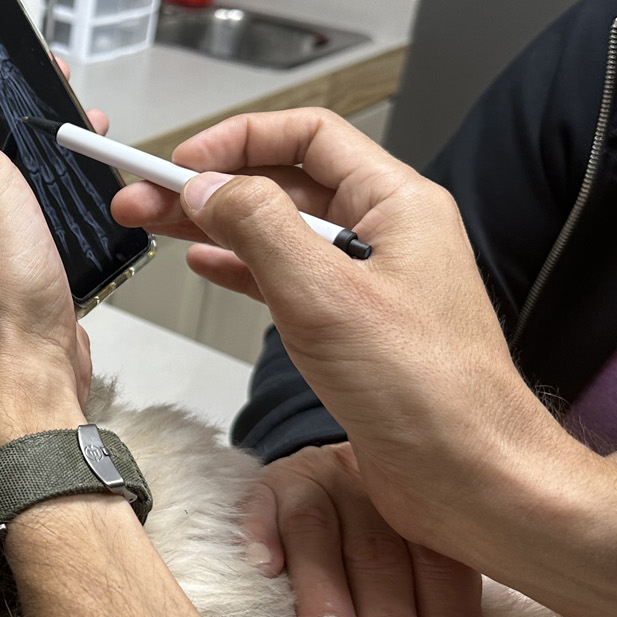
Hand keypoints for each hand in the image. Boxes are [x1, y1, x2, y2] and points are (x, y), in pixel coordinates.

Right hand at [111, 108, 574, 555]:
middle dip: (209, 187)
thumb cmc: (430, 393)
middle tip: (143, 198)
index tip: (182, 162)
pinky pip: (286, 279)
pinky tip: (207, 266)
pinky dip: (241, 268)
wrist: (473, 479)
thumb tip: (208, 187)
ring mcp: (370, 283)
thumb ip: (260, 228)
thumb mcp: (326, 295)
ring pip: (279, 232)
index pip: (308, 137)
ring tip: (154, 227)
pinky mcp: (353, 329)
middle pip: (284, 183)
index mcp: (397, 205)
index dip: (239, 141)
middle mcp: (387, 234)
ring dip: (216, 226)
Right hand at [243, 443, 488, 616]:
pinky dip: (260, 533)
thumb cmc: (392, 537)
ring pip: (318, 532)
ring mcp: (319, 480)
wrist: (358, 465)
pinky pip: (261, 503)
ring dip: (325, 596)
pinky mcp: (271, 483)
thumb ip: (444, 597)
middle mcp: (373, 489)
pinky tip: (263, 567)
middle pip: (379, 557)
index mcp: (426, 509)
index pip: (442, 571)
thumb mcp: (432, 552)